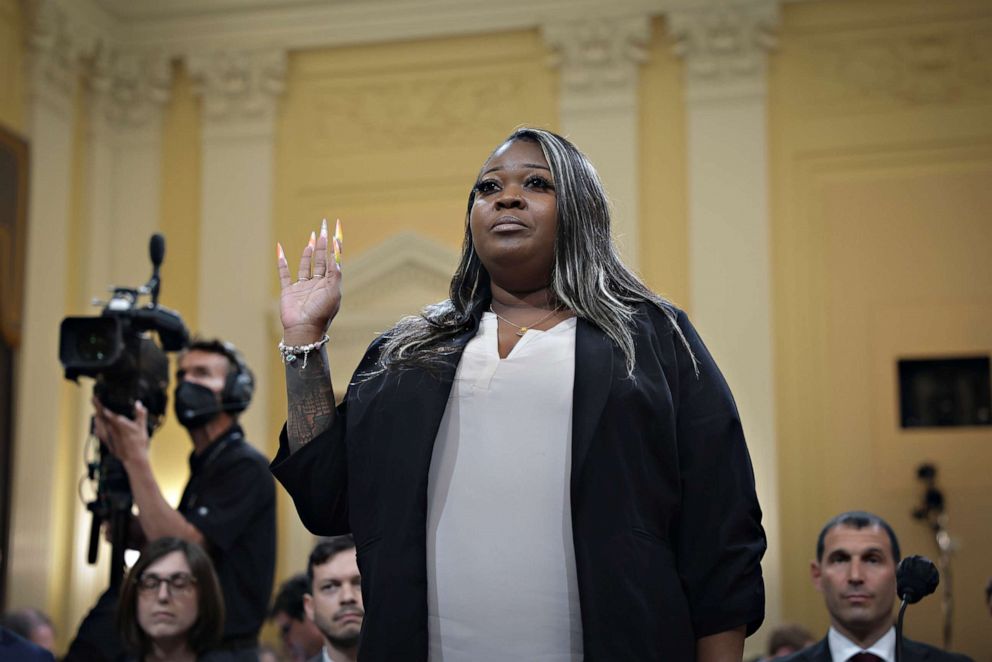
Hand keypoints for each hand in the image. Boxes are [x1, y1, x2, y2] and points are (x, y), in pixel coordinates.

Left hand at [92, 396, 150, 465]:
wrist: (133, 458)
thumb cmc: (138, 443)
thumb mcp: (142, 427)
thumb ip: (140, 414)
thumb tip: (139, 404)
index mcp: (119, 423)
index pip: (107, 412)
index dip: (100, 404)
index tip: (96, 397)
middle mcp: (111, 429)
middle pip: (100, 416)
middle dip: (97, 407)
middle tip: (93, 399)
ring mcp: (107, 436)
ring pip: (98, 423)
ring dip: (97, 416)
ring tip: (96, 410)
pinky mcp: (107, 442)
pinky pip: (99, 433)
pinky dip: (97, 427)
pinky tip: (97, 426)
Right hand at [277, 219, 341, 344]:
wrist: (303, 330)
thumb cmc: (321, 313)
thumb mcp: (333, 293)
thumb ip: (334, 274)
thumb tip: (336, 257)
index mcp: (330, 284)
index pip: (333, 260)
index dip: (335, 246)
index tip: (336, 231)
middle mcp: (317, 284)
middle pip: (320, 259)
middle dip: (322, 244)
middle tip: (323, 227)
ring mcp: (302, 287)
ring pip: (305, 265)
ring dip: (308, 252)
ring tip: (312, 238)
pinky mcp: (288, 291)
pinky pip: (284, 274)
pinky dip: (282, 262)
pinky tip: (280, 250)